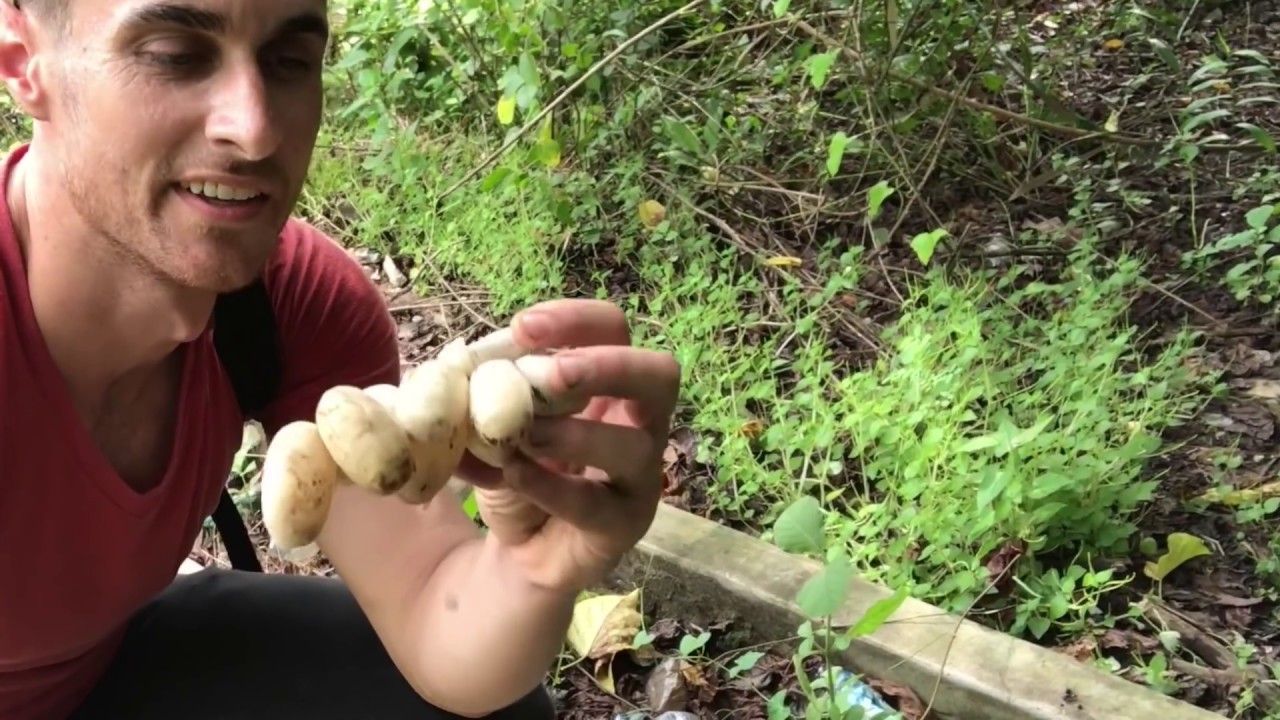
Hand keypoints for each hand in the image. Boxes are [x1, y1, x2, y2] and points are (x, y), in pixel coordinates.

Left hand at [453, 299, 681, 592]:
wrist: (515, 551)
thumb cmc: (516, 470)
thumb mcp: (489, 422)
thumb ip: (480, 393)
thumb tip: (454, 367)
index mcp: (610, 382)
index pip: (614, 329)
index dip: (576, 319)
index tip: (522, 327)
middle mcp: (639, 422)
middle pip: (660, 374)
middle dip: (608, 365)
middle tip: (554, 372)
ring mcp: (640, 477)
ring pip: (635, 445)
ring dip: (573, 434)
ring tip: (522, 436)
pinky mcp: (624, 525)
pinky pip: (595, 502)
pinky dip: (549, 484)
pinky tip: (513, 474)